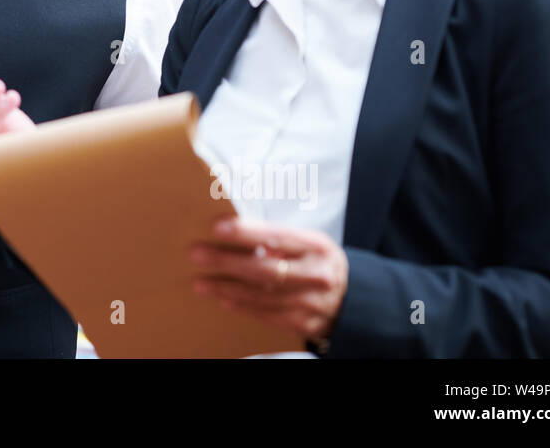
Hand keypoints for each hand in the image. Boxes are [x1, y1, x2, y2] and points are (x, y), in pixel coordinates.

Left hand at [190, 217, 347, 346]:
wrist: (351, 300)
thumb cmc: (317, 262)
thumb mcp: (308, 242)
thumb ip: (278, 238)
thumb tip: (235, 230)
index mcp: (317, 246)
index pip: (277, 237)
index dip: (246, 232)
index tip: (218, 227)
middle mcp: (316, 275)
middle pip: (265, 269)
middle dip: (227, 261)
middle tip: (197, 254)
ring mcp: (311, 302)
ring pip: (261, 295)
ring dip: (226, 287)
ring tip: (201, 282)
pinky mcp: (303, 324)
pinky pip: (266, 314)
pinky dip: (242, 305)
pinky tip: (222, 298)